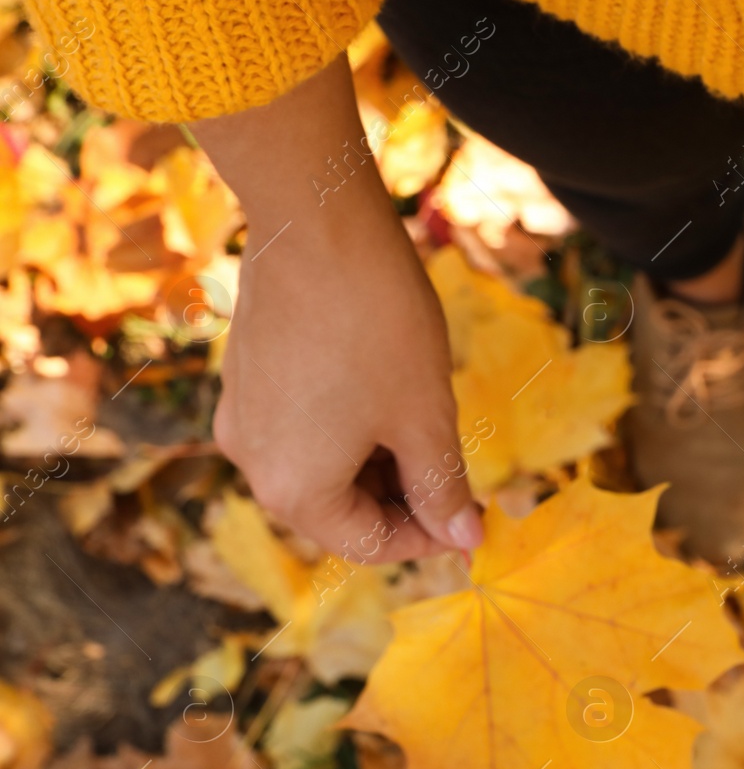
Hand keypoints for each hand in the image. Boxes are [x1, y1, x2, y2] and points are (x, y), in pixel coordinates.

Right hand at [196, 59, 480, 562]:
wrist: (318, 223)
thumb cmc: (378, 325)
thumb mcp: (425, 418)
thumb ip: (443, 487)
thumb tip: (464, 541)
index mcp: (294, 489)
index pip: (369, 545)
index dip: (429, 537)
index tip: (474, 516)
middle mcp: (253, 463)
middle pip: (340, 511)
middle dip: (404, 498)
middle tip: (460, 469)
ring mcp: (243, 419)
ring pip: (322, 469)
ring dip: (380, 464)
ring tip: (429, 426)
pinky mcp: (246, 379)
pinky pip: (301, 430)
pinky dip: (349, 430)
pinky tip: (391, 395)